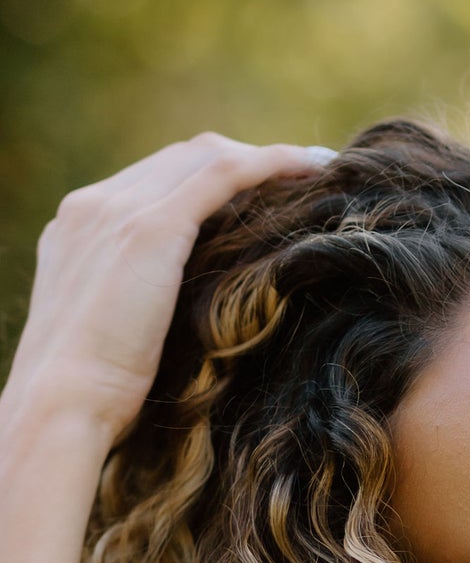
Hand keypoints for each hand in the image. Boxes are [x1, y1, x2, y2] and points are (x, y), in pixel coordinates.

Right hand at [2, 133, 331, 447]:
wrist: (61, 405)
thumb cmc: (92, 397)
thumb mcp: (114, 337)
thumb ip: (140, 307)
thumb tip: (190, 323)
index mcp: (77, 228)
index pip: (153, 180)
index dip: (210, 182)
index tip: (258, 196)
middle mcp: (93, 205)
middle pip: (180, 159)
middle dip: (242, 162)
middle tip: (300, 177)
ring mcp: (117, 209)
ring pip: (204, 158)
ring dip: (264, 159)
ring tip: (314, 170)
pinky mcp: (150, 227)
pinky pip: (223, 175)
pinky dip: (271, 164)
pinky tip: (311, 169)